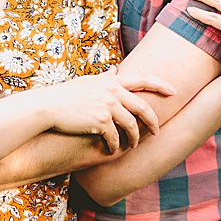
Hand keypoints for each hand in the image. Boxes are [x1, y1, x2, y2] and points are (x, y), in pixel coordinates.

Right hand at [38, 69, 172, 154]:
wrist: (46, 107)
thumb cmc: (63, 95)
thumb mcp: (85, 82)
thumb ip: (103, 78)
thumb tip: (115, 70)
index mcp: (110, 81)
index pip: (142, 79)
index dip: (160, 85)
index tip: (174, 91)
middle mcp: (112, 92)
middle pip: (143, 108)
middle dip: (152, 122)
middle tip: (157, 132)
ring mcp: (107, 106)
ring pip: (131, 126)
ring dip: (134, 139)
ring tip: (133, 146)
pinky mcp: (100, 122)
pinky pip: (115, 137)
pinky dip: (116, 146)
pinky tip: (112, 150)